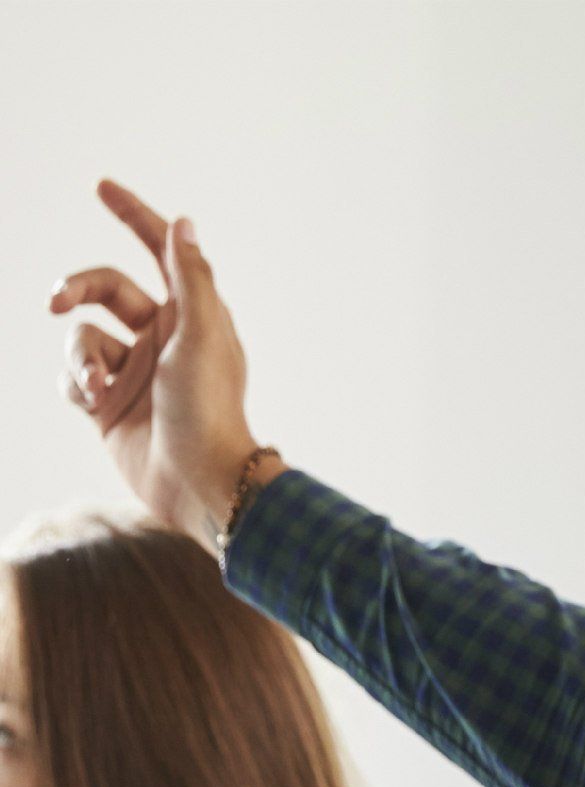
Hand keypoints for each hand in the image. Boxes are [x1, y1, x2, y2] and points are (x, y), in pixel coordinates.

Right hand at [49, 181, 263, 553]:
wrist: (197, 481)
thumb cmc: (209, 407)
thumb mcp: (204, 332)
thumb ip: (191, 275)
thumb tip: (183, 221)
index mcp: (190, 315)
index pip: (159, 252)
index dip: (134, 217)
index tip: (101, 187)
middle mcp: (160, 339)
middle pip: (103, 288)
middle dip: (75, 289)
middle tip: (55, 302)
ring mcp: (132, 372)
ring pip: (81, 337)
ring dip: (80, 357)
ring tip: (98, 389)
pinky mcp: (108, 406)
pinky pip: (72, 377)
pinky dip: (75, 384)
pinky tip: (93, 403)